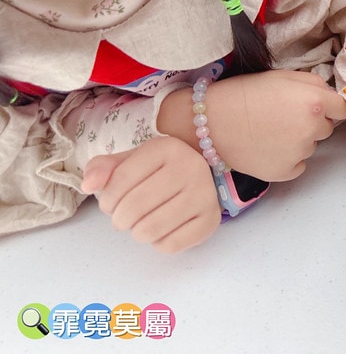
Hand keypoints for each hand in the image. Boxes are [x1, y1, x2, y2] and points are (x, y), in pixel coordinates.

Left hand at [82, 136, 220, 252]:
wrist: (200, 181)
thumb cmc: (158, 172)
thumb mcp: (130, 162)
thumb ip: (102, 168)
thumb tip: (88, 185)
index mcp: (168, 147)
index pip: (120, 179)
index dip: (106, 199)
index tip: (110, 203)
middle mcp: (191, 167)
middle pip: (134, 207)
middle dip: (120, 219)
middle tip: (124, 217)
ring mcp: (205, 195)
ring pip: (150, 230)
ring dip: (137, 232)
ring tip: (143, 222)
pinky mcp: (211, 221)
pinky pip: (169, 245)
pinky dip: (159, 243)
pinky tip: (164, 229)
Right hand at [162, 71, 345, 182]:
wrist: (213, 121)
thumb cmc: (246, 93)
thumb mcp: (284, 76)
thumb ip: (314, 84)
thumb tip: (332, 97)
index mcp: (315, 102)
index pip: (343, 109)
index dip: (331, 107)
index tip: (319, 107)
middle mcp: (313, 130)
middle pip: (326, 128)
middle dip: (312, 123)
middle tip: (284, 116)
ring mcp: (300, 153)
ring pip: (310, 146)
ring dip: (298, 140)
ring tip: (270, 131)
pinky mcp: (286, 172)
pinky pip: (297, 165)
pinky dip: (287, 159)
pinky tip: (268, 147)